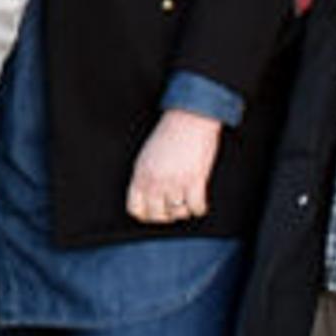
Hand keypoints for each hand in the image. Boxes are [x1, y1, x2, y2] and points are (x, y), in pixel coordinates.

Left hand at [123, 106, 225, 225]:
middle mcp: (155, 181)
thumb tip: (149, 198)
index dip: (146, 215)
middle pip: (156, 215)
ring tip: (187, 201)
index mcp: (140, 174)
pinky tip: (200, 201)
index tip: (155, 213)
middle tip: (174, 209)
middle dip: (166, 216)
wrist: (190, 118)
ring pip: (178, 213)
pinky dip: (199, 208)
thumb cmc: (170, 134)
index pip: (135, 208)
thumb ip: (145, 177)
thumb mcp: (147, 156)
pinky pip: (196, 208)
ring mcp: (174, 182)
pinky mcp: (194, 180)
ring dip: (184, 211)